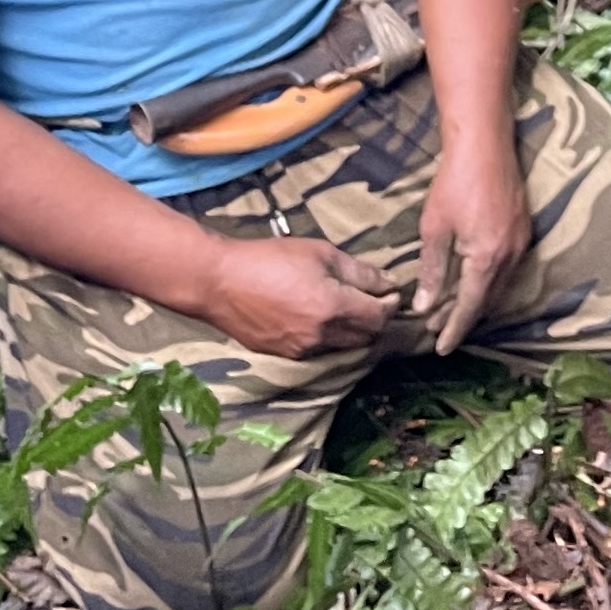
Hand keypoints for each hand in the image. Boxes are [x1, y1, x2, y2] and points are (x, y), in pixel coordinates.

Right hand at [202, 232, 402, 358]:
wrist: (219, 281)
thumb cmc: (270, 258)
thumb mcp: (320, 253)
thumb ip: (359, 272)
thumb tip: (388, 283)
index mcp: (333, 308)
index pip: (379, 317)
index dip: (391, 305)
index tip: (391, 292)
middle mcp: (322, 336)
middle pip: (366, 337)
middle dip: (376, 320)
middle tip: (374, 300)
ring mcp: (302, 351)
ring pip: (344, 347)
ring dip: (354, 331)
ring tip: (348, 308)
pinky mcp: (285, 356)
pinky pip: (320, 351)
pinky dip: (330, 338)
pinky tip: (322, 319)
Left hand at [415, 132, 534, 356]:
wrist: (485, 142)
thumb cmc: (455, 182)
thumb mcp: (435, 228)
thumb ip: (431, 270)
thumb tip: (424, 306)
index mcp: (487, 259)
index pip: (469, 307)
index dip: (454, 329)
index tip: (440, 348)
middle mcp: (511, 256)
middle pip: (487, 300)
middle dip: (461, 317)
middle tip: (435, 328)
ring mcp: (521, 241)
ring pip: (499, 285)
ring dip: (475, 299)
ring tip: (447, 307)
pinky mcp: (524, 228)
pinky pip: (507, 268)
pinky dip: (488, 281)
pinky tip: (472, 278)